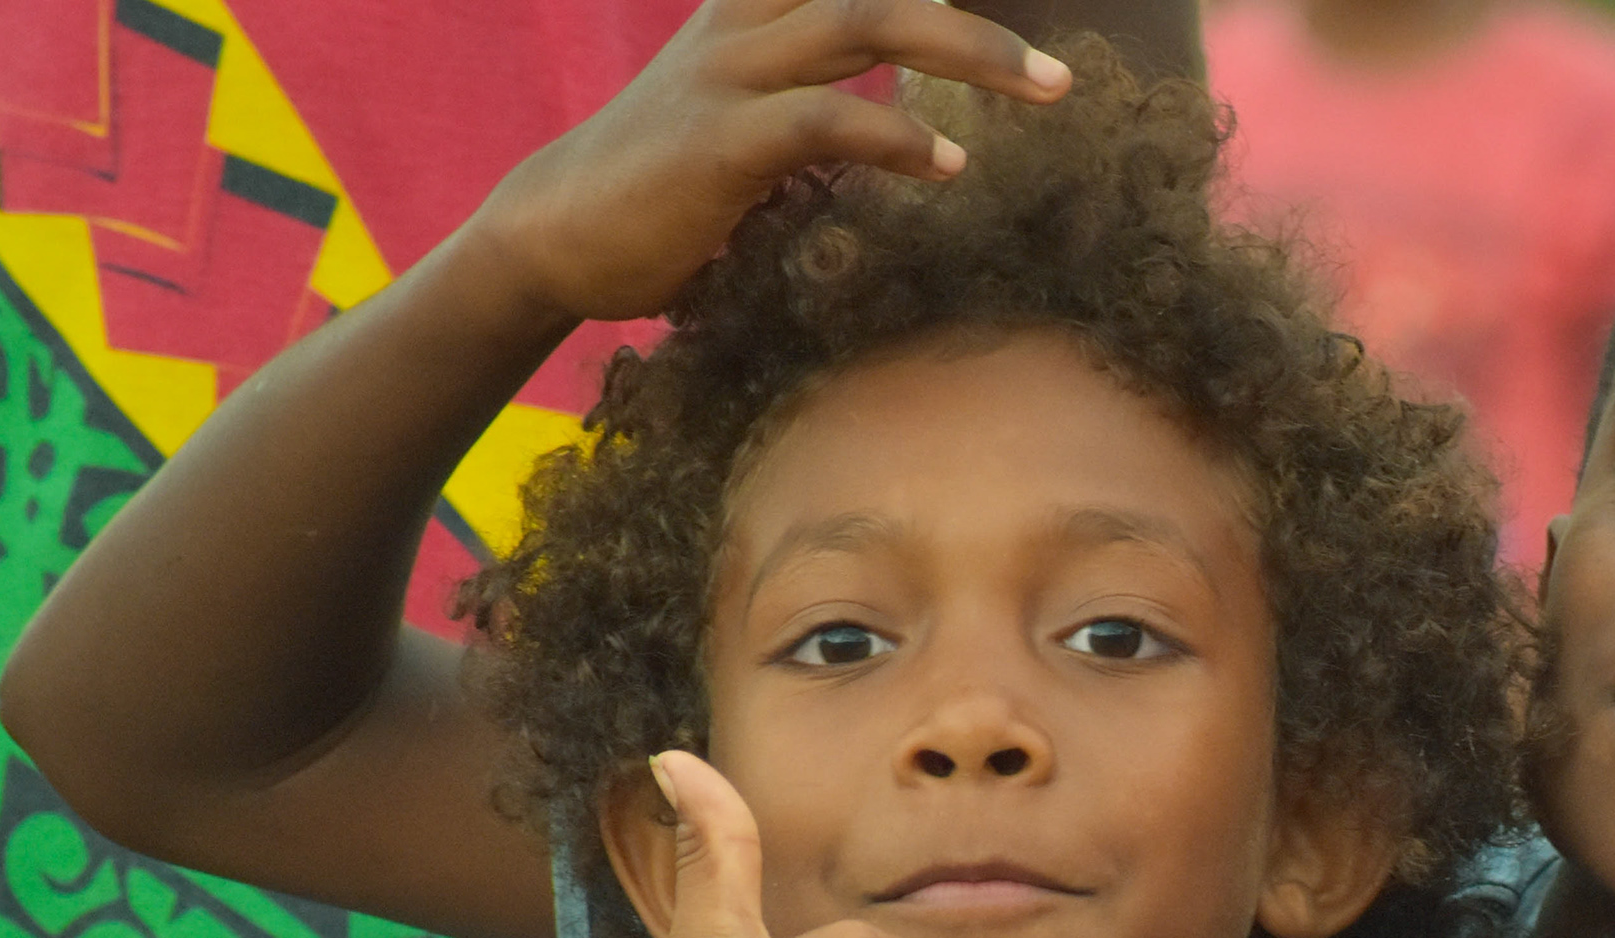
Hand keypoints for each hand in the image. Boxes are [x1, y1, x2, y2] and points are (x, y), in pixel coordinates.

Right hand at [467, 0, 1073, 328]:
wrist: (552, 238)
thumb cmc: (661, 194)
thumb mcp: (746, 126)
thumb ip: (818, 109)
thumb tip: (901, 136)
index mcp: (751, 14)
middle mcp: (743, 27)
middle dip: (974, 18)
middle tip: (1062, 66)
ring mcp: (727, 77)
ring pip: (861, 22)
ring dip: (968, 52)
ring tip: (1048, 88)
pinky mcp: (717, 142)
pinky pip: (822, 119)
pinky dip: (895, 136)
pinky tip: (949, 162)